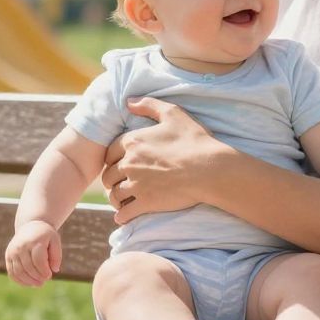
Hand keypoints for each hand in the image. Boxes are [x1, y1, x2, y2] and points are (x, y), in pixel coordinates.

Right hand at [5, 221, 61, 286]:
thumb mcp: (55, 241)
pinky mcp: (8, 256)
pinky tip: (28, 283)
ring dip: (29, 281)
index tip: (49, 276)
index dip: (44, 271)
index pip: (38, 261)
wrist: (30, 225)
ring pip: (19, 272)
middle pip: (28, 267)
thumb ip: (56, 255)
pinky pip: (12, 272)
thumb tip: (54, 270)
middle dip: (37, 277)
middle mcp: (21, 246)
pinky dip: (19, 281)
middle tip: (44, 281)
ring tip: (38, 284)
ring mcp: (13, 251)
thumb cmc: (45, 235)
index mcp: (34, 241)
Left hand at [101, 97, 224, 224]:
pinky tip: (124, 217)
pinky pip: (124, 213)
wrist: (210, 168)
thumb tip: (128, 102)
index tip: (118, 164)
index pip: (109, 153)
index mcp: (132, 142)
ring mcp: (136, 185)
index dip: (113, 159)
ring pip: (114, 195)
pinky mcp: (146, 203)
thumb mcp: (173, 113)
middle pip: (109, 175)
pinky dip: (122, 216)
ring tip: (122, 200)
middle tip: (119, 183)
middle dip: (112, 180)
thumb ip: (149, 105)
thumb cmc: (194, 140)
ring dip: (116, 198)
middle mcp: (129, 163)